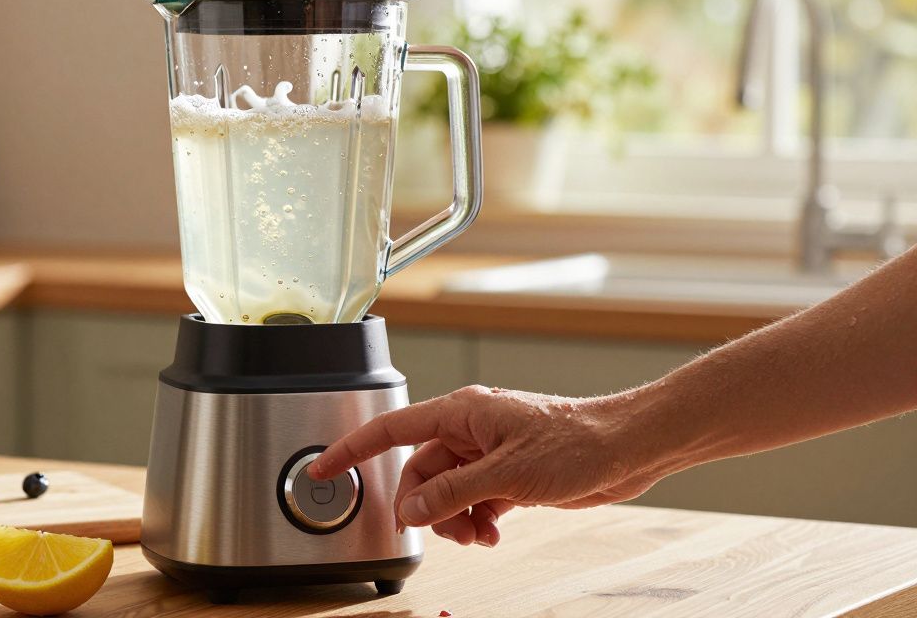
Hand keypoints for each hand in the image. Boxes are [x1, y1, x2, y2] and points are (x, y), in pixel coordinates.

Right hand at [308, 385, 664, 546]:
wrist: (626, 448)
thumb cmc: (577, 442)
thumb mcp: (507, 474)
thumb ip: (453, 492)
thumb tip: (413, 510)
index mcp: (461, 413)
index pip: (391, 430)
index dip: (352, 450)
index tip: (322, 468)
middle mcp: (470, 430)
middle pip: (419, 472)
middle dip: (426, 507)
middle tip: (446, 529)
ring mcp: (489, 452)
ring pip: (445, 491)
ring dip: (454, 519)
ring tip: (479, 535)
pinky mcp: (508, 474)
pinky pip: (472, 499)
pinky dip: (476, 520)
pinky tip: (493, 532)